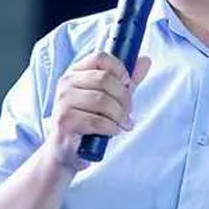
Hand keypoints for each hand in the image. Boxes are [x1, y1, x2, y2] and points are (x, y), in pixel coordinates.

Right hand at [43, 52, 151, 172]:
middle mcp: (66, 84)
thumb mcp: (109, 98)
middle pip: (104, 79)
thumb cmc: (88, 121)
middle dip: (124, 97)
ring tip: (123, 123)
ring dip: (120, 114)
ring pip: (102, 100)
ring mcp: (63, 102)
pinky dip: (111, 127)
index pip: (100, 58)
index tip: (127, 82)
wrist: (68, 150)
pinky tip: (113, 131)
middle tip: (128, 111)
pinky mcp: (65, 122)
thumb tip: (145, 61)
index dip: (119, 68)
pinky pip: (97, 121)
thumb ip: (125, 81)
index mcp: (75, 72)